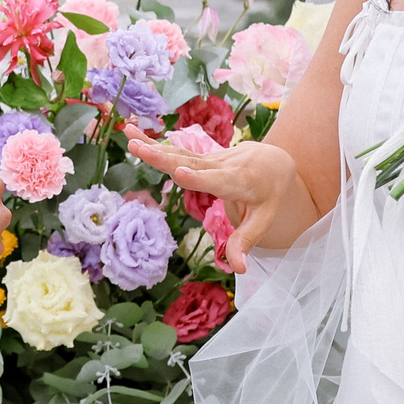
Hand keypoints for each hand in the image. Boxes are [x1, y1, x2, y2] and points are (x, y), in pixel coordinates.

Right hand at [121, 126, 300, 271]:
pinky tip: (131, 133)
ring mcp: (210, 158)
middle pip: (190, 163)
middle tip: (138, 149)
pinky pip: (176, 151)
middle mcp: (221, 166)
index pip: (216, 181)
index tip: (179, 173)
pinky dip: (154, 144)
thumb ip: (246, 241)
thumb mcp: (263, 219)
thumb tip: (239, 270)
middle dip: (163, 158)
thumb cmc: (269, 194)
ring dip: (153, 147)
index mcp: (238, 182)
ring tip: (129, 138)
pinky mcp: (200, 156)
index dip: (197, 179)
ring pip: (179, 153)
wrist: (274, 161)